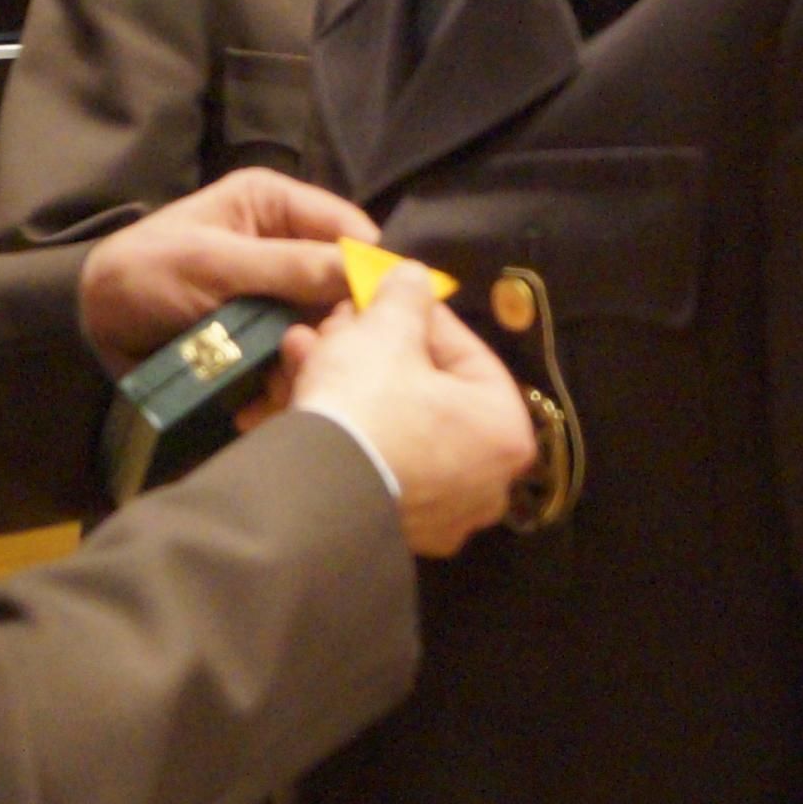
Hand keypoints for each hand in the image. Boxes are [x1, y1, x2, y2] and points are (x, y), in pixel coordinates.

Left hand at [78, 168, 378, 369]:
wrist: (95, 325)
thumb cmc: (144, 273)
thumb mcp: (212, 263)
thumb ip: (286, 266)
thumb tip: (361, 271)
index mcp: (274, 206)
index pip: (348, 229)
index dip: (369, 269)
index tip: (383, 312)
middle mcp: (286, 247)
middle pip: (344, 287)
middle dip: (337, 327)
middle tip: (320, 356)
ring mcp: (278, 298)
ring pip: (324, 331)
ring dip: (310, 361)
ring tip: (283, 382)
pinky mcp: (266, 339)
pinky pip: (297, 360)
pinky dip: (286, 382)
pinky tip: (264, 401)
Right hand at [274, 275, 537, 556]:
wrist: (308, 496)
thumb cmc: (368, 403)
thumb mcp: (386, 328)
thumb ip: (407, 294)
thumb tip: (414, 277)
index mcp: (504, 430)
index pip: (464, 352)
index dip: (415, 315)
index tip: (378, 297)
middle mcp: (485, 480)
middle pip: (422, 390)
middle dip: (369, 349)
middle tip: (335, 323)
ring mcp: (439, 512)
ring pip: (391, 423)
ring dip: (344, 379)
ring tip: (301, 349)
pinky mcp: (390, 526)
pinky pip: (370, 459)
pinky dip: (341, 426)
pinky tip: (298, 392)